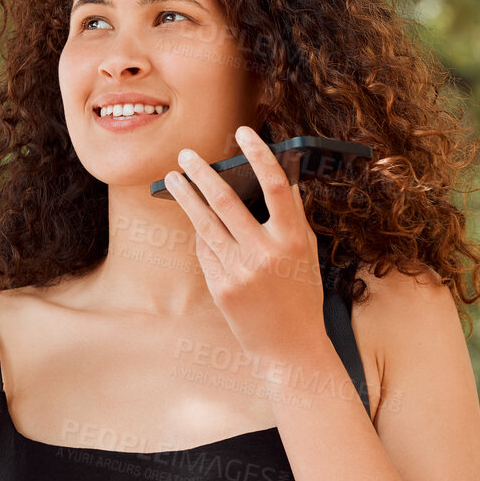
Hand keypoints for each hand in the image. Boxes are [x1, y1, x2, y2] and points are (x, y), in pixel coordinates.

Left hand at [164, 124, 326, 366]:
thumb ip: (291, 217)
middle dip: (203, 173)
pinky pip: (206, 250)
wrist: (290, 348)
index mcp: (293, 240)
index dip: (258, 154)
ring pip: (205, 223)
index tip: (243, 132)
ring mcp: (239, 272)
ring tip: (174, 178)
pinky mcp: (220, 287)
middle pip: (227, 201)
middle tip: (187, 154)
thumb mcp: (306, 253)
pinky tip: (196, 220)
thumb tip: (276, 174)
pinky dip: (201, 232)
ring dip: (186, 197)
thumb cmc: (301, 294)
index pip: (275, 186)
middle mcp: (265, 254)